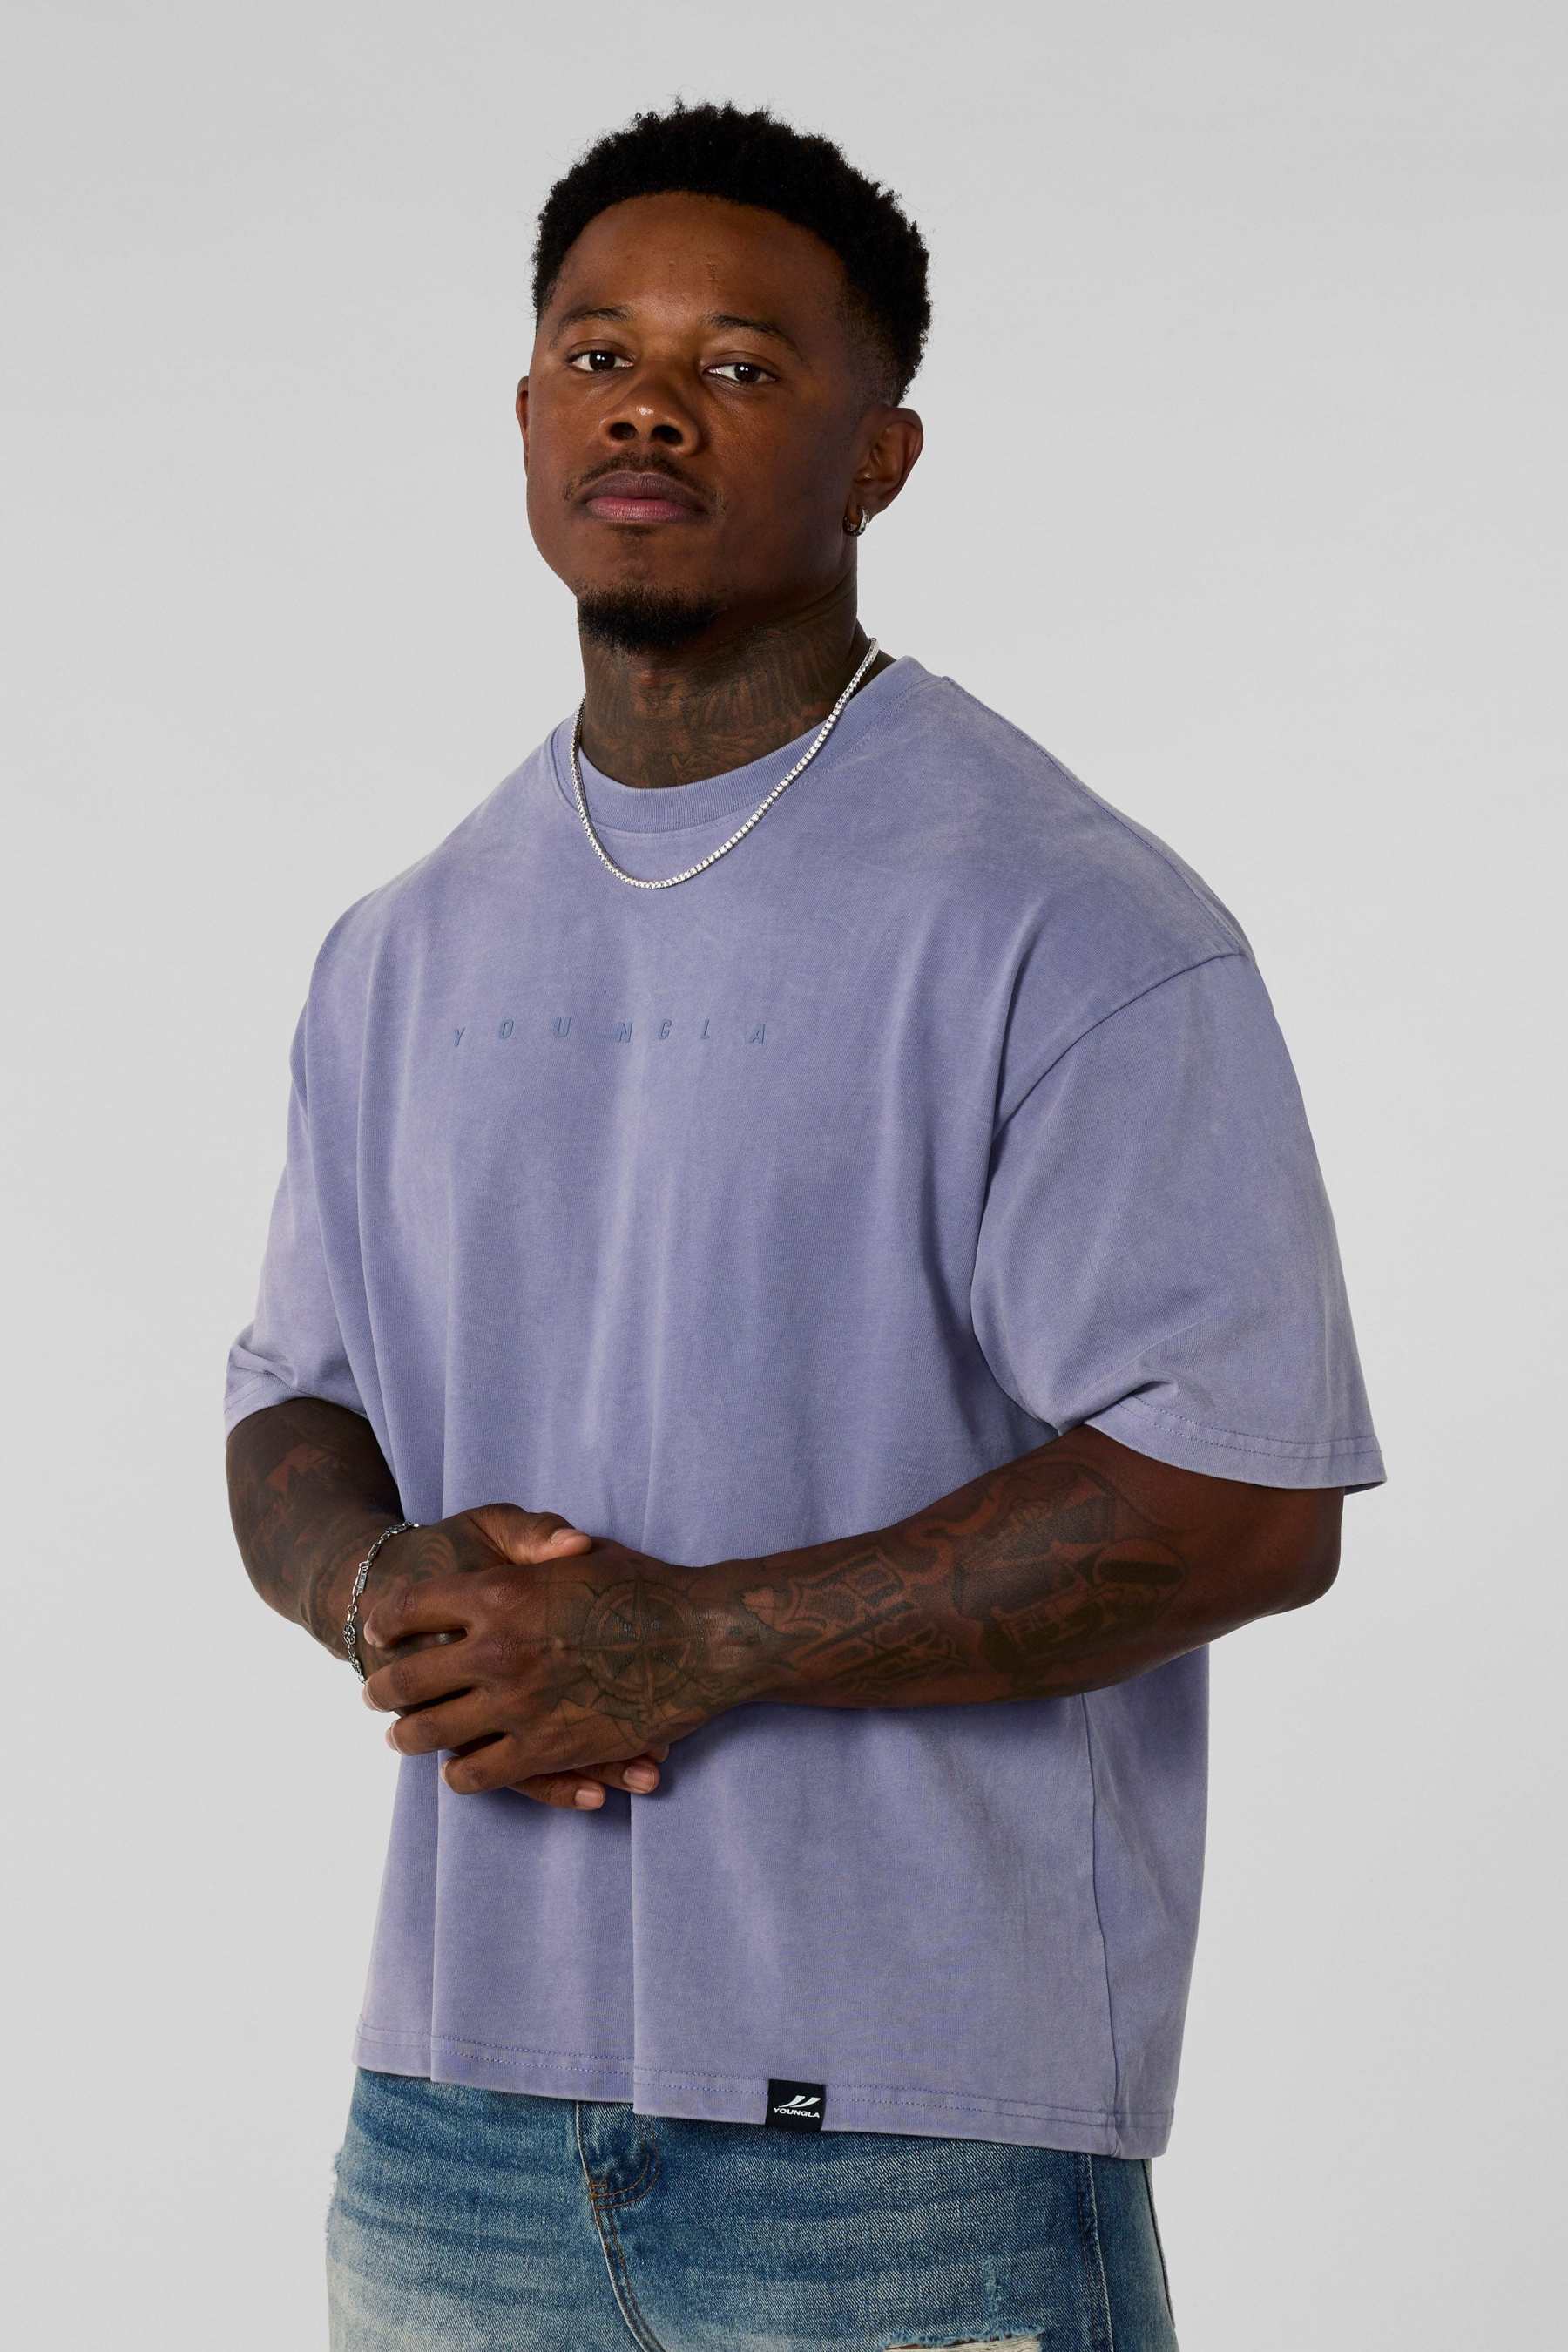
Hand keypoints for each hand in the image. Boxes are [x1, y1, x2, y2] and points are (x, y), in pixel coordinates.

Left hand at [357, 1503, 728, 1800]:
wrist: (703, 1638)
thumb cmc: (646, 1586)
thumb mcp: (582, 1551)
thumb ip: (538, 1543)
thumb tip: (499, 1550)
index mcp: (498, 1592)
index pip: (408, 1609)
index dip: (387, 1621)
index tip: (379, 1631)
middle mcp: (496, 1648)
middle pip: (404, 1679)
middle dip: (382, 1688)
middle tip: (375, 1694)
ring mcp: (516, 1703)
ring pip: (430, 1734)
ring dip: (408, 1737)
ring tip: (402, 1737)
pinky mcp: (543, 1748)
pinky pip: (477, 1773)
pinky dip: (460, 1773)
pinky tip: (459, 1767)